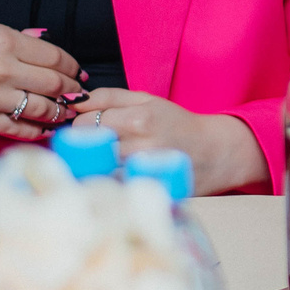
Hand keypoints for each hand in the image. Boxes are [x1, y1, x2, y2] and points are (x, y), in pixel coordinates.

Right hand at [0, 10, 81, 139]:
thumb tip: (34, 40)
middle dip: (72, 91)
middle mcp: (2, 69)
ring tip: (67, 113)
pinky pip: (18, 128)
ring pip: (42, 109)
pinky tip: (46, 129)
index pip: (54, 56)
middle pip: (54, 83)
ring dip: (60, 112)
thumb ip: (1, 30)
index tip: (77, 72)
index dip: (71, 66)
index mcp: (1, 40)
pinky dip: (38, 131)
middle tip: (78, 94)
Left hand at [70, 88, 266, 193]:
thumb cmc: (179, 124)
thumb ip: (109, 96)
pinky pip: (113, 189)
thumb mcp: (148, 99)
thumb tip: (74, 102)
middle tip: (92, 148)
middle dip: (83, 148)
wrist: (216, 152)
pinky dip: (109, 184)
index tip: (85, 131)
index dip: (78, 127)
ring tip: (103, 163)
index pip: (84, 125)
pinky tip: (116, 179)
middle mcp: (142, 146)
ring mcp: (145, 173)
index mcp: (140, 118)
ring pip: (97, 171)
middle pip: (87, 150)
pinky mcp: (148, 192)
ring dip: (93, 167)